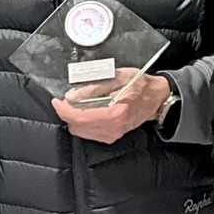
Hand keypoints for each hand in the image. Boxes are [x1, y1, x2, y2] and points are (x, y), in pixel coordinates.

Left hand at [53, 68, 172, 143]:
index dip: (64, 110)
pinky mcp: (113, 136)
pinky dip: (83, 123)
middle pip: (78, 127)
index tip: (57, 102)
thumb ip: (93, 88)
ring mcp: (113, 134)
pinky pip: (90, 133)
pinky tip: (86, 112)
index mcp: (115, 114)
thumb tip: (73, 96)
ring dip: (75, 119)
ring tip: (77, 105)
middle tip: (66, 101)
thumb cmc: (140, 85)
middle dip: (68, 114)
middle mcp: (114, 128)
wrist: (157, 97)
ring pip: (82, 132)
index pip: (80, 118)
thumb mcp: (117, 78)